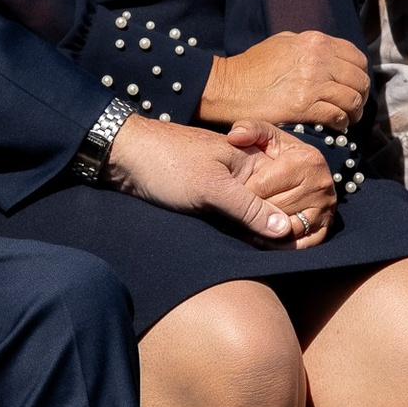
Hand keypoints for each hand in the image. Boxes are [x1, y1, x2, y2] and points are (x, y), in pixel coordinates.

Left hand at [109, 114, 331, 245]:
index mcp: (252, 161)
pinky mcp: (209, 199)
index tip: (283, 246)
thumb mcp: (211, 187)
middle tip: (268, 250)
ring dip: (253, 234)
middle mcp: (244, 173)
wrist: (122, 155)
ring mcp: (227, 187)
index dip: (285, 222)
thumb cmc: (166, 163)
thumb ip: (248, 207)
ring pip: (251, 216)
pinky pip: (232, 220)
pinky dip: (236, 232)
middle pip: (271, 208)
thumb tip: (285, 230)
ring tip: (251, 250)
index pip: (285, 196)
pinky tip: (235, 246)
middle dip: (272, 230)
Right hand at [203, 31, 368, 128]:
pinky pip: (337, 116)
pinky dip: (340, 123)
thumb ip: (310, 47)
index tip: (354, 87)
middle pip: (359, 80)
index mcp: (315, 42)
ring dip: (353, 113)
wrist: (228, 86)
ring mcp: (312, 83)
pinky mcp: (304, 107)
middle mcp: (318, 59)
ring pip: (352, 100)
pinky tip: (334, 125)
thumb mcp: (284, 43)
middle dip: (360, 96)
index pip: (357, 58)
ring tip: (346, 118)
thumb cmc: (252, 66)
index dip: (360, 75)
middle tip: (353, 107)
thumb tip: (331, 57)